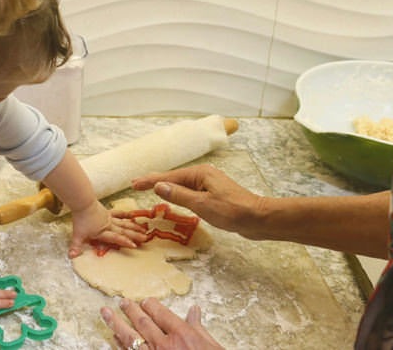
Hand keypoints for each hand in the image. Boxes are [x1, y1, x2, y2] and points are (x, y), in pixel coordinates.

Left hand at [68, 200, 146, 257]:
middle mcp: (109, 226)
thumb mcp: (77, 235)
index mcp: (102, 232)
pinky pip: (119, 214)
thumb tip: (71, 256)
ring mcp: (109, 218)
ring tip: (144, 229)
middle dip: (135, 235)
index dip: (124, 242)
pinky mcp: (108, 212)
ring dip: (134, 227)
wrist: (82, 203)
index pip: (115, 238)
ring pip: (124, 223)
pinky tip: (133, 215)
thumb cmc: (80, 219)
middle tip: (145, 238)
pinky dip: (126, 214)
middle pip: (123, 231)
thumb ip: (76, 246)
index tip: (134, 246)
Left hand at [100, 298, 223, 349]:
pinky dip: (120, 345)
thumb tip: (194, 311)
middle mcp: (165, 345)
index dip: (151, 306)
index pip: (161, 314)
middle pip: (143, 323)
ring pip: (130, 338)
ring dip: (116, 324)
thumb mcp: (212, 347)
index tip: (144, 301)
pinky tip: (114, 338)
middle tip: (122, 302)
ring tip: (106, 313)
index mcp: (183, 335)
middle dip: (131, 311)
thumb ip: (199, 329)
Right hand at [131, 164, 265, 239]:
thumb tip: (159, 186)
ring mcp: (209, 184)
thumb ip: (179, 195)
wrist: (258, 218)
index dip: (150, 181)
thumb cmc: (232, 211)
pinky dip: (177, 193)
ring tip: (149, 188)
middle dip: (155, 181)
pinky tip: (173, 196)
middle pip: (174, 178)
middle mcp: (203, 175)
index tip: (134, 183)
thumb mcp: (202, 204)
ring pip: (181, 184)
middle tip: (136, 183)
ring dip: (165, 187)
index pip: (169, 177)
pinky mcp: (213, 194)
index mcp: (200, 173)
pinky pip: (189, 191)